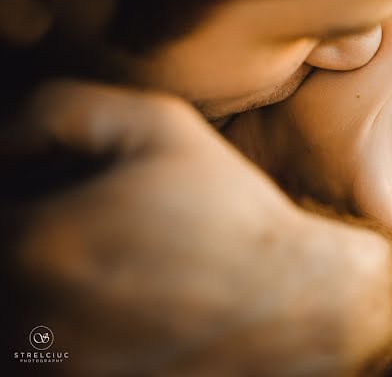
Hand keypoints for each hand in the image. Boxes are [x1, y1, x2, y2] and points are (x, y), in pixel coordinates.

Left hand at [11, 81, 391, 374]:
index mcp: (33, 243)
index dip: (25, 193)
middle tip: (103, 229)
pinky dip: (73, 328)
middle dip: (37, 236)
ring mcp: (54, 369)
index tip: (71, 194)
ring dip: (48, 287)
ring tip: (119, 268)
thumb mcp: (158, 123)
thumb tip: (1, 141)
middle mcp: (26, 320)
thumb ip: (55, 111)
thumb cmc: (229, 210)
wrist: (293, 301)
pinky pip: (45, 351)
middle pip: (3, 263)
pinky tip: (124, 304)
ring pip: (17, 316)